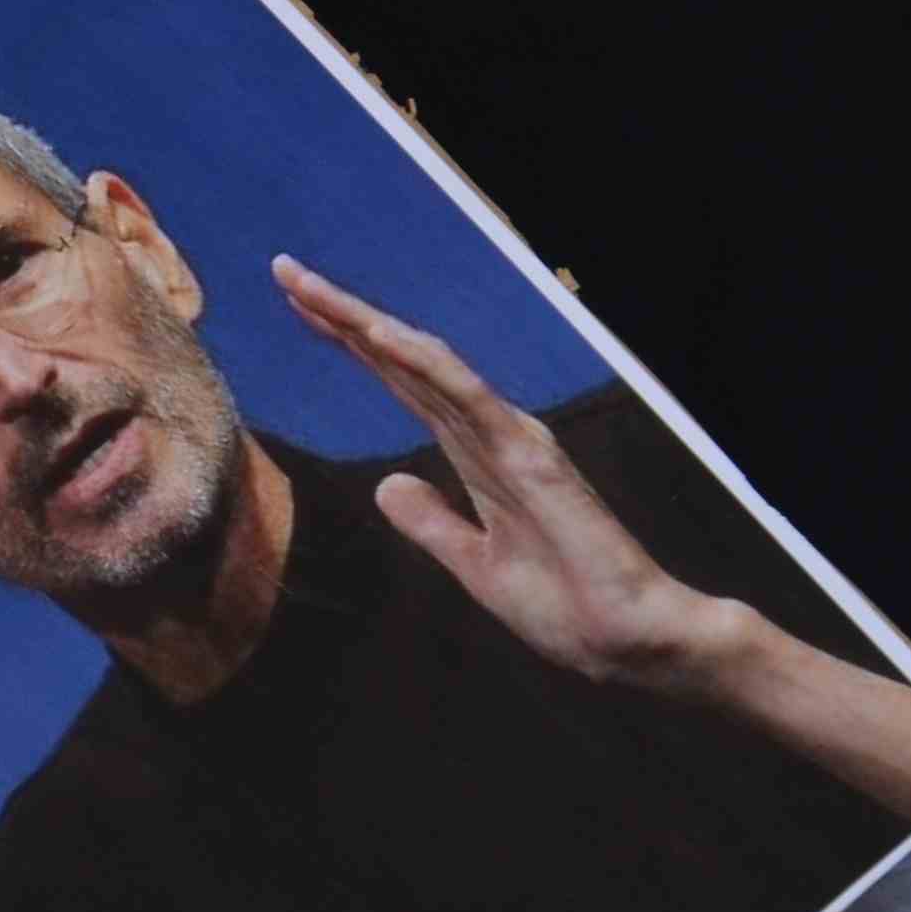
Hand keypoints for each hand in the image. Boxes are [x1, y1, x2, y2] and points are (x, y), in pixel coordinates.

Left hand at [275, 257, 732, 693]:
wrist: (625, 641)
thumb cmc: (565, 604)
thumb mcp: (473, 564)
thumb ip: (431, 522)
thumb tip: (387, 484)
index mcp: (475, 456)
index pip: (402, 384)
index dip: (352, 345)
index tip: (299, 308)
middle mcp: (489, 432)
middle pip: (403, 361)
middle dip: (343, 316)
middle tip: (285, 271)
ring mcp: (509, 437)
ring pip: (426, 362)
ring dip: (366, 323)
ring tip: (309, 288)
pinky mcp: (529, 454)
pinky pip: (466, 396)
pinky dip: (422, 361)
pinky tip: (377, 335)